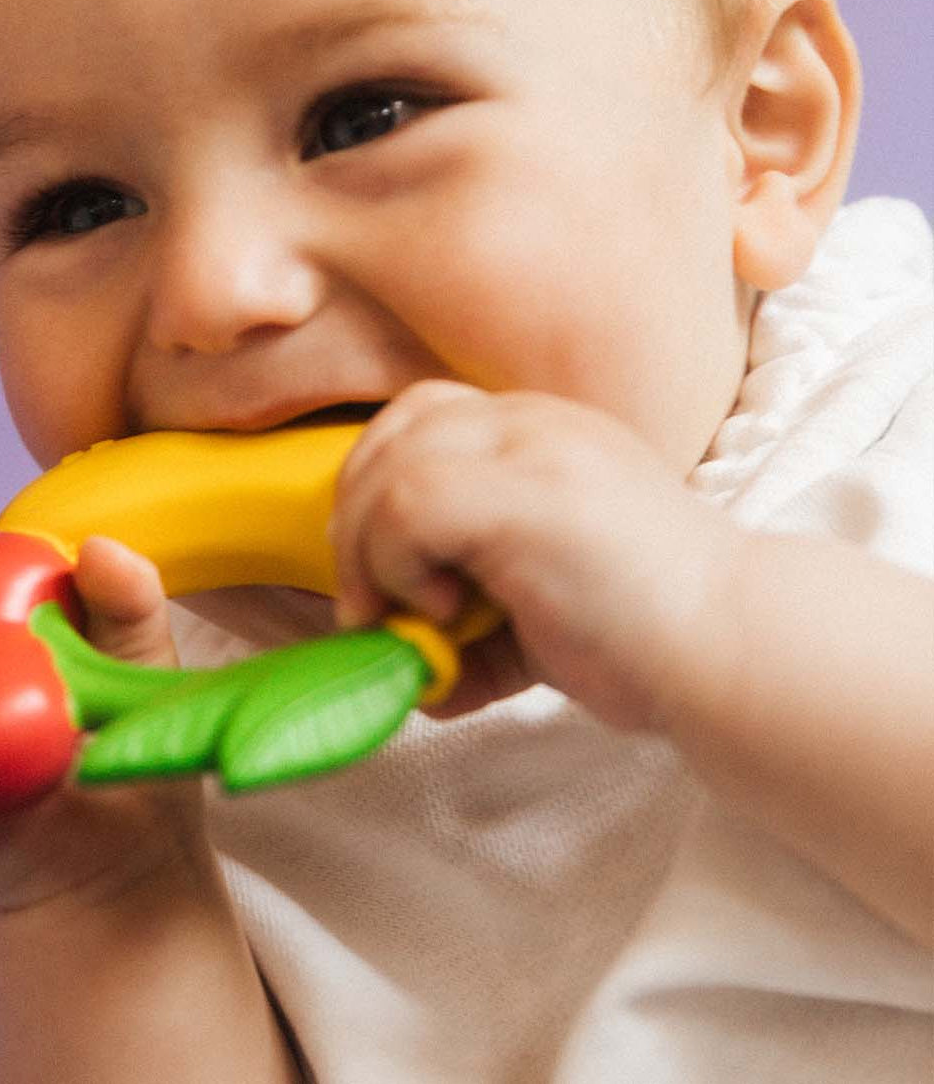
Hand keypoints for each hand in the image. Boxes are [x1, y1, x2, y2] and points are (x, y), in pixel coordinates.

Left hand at [331, 381, 734, 727]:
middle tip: (369, 606)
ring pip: (387, 468)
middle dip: (354, 521)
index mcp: (541, 434)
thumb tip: (410, 667)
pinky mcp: (523, 493)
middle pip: (394, 433)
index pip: (422, 421)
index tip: (379, 574)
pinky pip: (405, 505)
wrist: (734, 647)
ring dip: (367, 552)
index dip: (378, 490)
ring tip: (404, 619)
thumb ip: (475, 620)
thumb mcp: (542, 609)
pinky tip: (444, 612)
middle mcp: (532, 423)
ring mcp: (530, 448)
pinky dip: (396, 565)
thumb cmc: (648, 637)